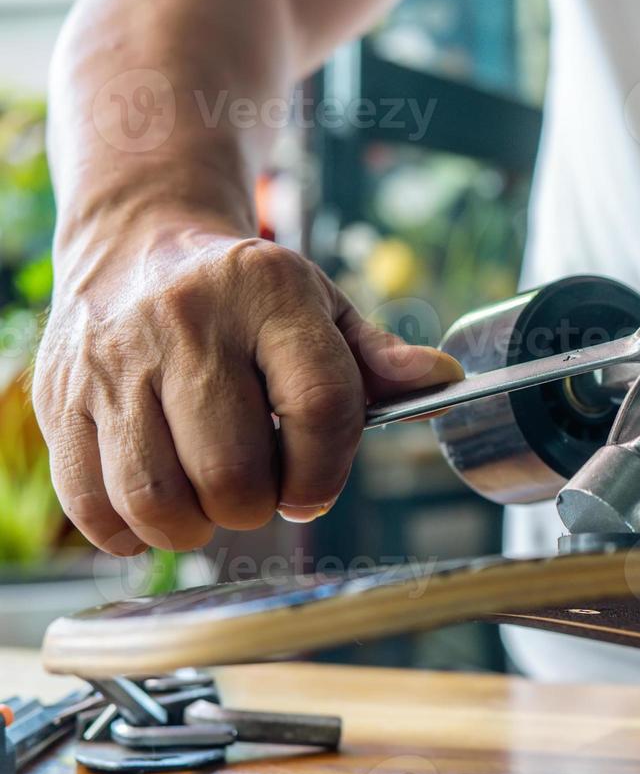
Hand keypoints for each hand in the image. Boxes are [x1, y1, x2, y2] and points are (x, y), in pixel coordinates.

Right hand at [32, 213, 462, 555]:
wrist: (137, 244)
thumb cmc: (246, 294)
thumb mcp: (320, 305)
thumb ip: (377, 356)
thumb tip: (444, 380)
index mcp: (268, 293)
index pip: (319, 405)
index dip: (326, 470)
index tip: (314, 487)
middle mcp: (185, 320)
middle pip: (234, 467)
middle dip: (258, 504)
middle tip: (260, 492)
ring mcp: (114, 361)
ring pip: (157, 497)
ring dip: (195, 526)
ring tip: (209, 502)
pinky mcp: (61, 399)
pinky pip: (92, 503)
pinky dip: (130, 530)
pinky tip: (157, 505)